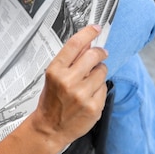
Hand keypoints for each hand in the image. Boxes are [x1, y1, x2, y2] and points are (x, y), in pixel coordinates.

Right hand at [31, 25, 108, 149]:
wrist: (50, 127)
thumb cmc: (51, 100)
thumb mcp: (54, 76)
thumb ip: (70, 59)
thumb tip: (86, 41)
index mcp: (55, 71)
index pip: (75, 45)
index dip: (88, 33)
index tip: (96, 28)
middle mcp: (68, 81)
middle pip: (93, 55)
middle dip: (99, 52)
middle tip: (100, 53)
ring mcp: (82, 95)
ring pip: (102, 71)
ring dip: (99, 72)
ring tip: (89, 81)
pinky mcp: (94, 106)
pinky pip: (104, 88)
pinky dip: (99, 88)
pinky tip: (90, 94)